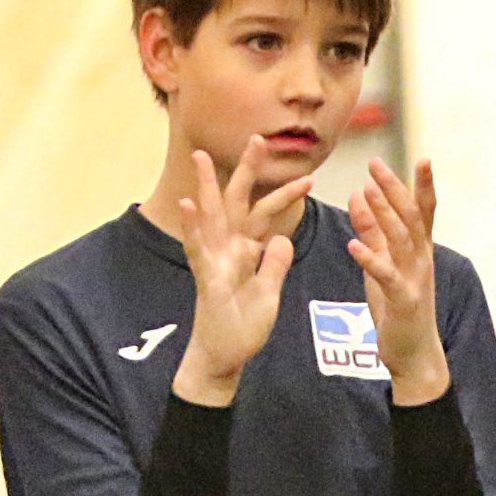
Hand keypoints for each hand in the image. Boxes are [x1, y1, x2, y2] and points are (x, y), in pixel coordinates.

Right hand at [173, 142, 311, 404]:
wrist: (224, 357)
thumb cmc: (243, 326)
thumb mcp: (269, 292)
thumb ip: (275, 265)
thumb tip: (282, 238)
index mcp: (247, 251)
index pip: (267, 215)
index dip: (285, 194)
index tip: (308, 174)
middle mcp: (228, 249)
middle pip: (238, 202)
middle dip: (247, 171)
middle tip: (257, 137)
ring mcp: (214, 261)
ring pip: (211, 216)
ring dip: (206, 186)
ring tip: (201, 156)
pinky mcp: (205, 277)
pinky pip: (197, 248)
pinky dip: (192, 226)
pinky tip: (188, 204)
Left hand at [345, 159, 451, 406]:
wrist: (414, 355)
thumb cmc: (398, 308)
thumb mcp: (383, 264)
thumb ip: (372, 231)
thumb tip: (360, 194)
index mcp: (420, 250)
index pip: (425, 211)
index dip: (424, 186)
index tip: (423, 159)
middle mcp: (423, 260)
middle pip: (412, 217)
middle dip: (395, 189)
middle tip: (376, 164)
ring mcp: (415, 280)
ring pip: (401, 239)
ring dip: (383, 213)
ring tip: (366, 190)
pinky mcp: (403, 301)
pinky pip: (386, 276)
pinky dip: (370, 259)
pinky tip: (353, 245)